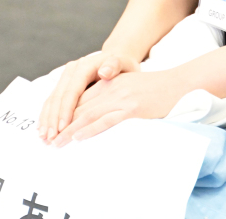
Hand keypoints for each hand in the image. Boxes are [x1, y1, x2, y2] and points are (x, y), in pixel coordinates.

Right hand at [37, 51, 139, 143]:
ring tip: (45, 138)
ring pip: (52, 100)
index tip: (63, 128)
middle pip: (58, 97)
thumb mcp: (123, 64)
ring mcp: (66, 78)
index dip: (66, 110)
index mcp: (84, 67)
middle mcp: (71, 71)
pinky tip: (44, 129)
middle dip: (53, 119)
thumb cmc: (122, 66)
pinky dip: (48, 116)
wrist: (117, 59)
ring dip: (47, 120)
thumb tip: (104, 72)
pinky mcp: (64, 85)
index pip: (71, 91)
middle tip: (51, 138)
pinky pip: (53, 101)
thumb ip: (114, 66)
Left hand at [52, 68, 189, 146]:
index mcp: (107, 83)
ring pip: (88, 114)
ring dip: (69, 130)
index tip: (49, 128)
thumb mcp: (127, 88)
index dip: (61, 114)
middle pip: (78, 107)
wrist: (180, 84)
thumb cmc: (155, 90)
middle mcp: (110, 88)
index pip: (77, 98)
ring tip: (56, 142)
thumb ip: (109, 96)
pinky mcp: (132, 108)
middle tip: (46, 139)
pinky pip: (107, 119)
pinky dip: (90, 128)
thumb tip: (91, 114)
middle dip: (60, 124)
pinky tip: (79, 136)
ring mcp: (120, 97)